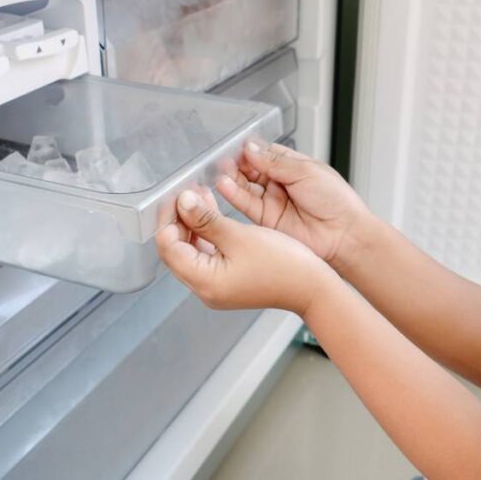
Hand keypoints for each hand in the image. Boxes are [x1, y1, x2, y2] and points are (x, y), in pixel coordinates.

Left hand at [156, 186, 334, 315]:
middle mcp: (205, 288)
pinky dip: (207, 234)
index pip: (169, 247)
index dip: (168, 219)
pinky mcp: (228, 280)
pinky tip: (212, 212)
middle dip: (178, 219)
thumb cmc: (283, 265)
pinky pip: (208, 254)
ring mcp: (216, 286)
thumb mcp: (240, 235)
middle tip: (186, 193)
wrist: (311, 287)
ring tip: (198, 196)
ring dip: (192, 224)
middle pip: (177, 250)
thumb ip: (206, 219)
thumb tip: (184, 202)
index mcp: (203, 281)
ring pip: (192, 250)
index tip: (176, 195)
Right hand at [219, 141, 372, 270]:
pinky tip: (224, 185)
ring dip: (233, 178)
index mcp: (295, 167)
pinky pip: (246, 204)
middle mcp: (281, 183)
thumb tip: (251, 149)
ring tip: (221, 170)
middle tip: (225, 159)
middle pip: (253, 169)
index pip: (267, 154)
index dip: (252, 150)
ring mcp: (273, 201)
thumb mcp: (306, 172)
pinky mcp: (266, 219)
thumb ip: (275, 162)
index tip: (238, 146)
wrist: (344, 234)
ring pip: (246, 186)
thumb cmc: (335, 201)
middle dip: (239, 163)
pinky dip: (234, 194)